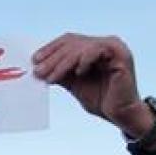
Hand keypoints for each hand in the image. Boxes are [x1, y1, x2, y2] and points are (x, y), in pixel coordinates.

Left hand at [32, 34, 155, 138]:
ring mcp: (113, 46)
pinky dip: (84, 60)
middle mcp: (104, 42)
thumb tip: (39, 67)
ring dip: (63, 62)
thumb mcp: (74, 83)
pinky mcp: (121, 54)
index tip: (34, 60)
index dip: (50, 48)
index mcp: (94, 46)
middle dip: (53, 58)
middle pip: (72, 43)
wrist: (120, 114)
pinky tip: (78, 73)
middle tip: (38, 71)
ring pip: (81, 47)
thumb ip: (60, 73)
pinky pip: (97, 50)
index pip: (68, 40)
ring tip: (52, 77)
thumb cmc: (100, 99)